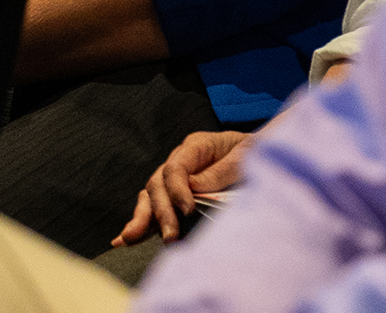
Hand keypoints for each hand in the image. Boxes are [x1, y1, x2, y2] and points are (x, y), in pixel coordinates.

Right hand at [113, 130, 252, 245]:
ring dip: (143, 218)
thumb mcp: (245, 155)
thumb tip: (194, 187)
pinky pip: (154, 206)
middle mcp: (179, 160)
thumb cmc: (254, 151)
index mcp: (195, 146)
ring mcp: (175, 177)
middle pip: (158, 183)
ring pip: (150, 195)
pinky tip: (123, 239)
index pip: (175, 167)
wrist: (262, 151)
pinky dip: (140, 221)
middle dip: (161, 211)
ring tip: (130, 239)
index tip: (188, 211)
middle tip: (171, 236)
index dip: (178, 190)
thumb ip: (222, 170)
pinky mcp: (176, 194)